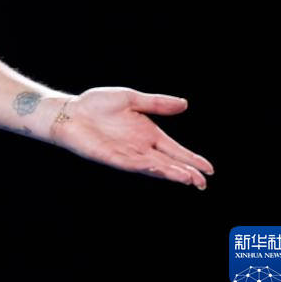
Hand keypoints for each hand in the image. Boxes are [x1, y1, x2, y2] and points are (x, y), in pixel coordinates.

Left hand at [50, 86, 213, 189]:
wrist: (70, 111)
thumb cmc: (96, 104)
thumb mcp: (130, 98)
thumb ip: (156, 103)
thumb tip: (185, 103)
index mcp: (148, 134)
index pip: (175, 150)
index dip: (192, 159)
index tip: (210, 169)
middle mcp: (141, 147)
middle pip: (168, 163)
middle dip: (186, 172)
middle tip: (202, 183)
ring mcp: (127, 154)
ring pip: (154, 167)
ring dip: (170, 173)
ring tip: (188, 178)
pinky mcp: (112, 158)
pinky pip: (132, 165)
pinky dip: (146, 168)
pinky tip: (158, 169)